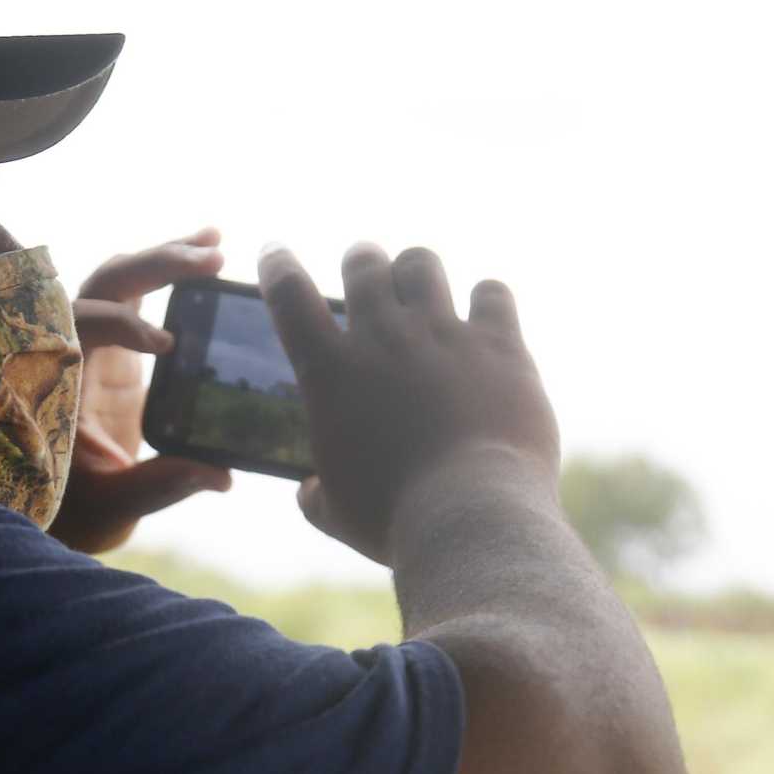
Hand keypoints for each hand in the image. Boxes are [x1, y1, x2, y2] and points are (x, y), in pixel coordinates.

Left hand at [48, 229, 232, 553]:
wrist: (58, 508)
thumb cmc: (70, 509)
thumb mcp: (112, 505)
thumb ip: (160, 486)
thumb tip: (222, 474)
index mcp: (56, 380)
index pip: (80, 330)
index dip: (121, 326)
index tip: (168, 346)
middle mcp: (68, 348)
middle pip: (103, 285)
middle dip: (154, 265)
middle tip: (210, 259)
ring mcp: (91, 340)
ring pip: (120, 276)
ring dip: (165, 255)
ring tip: (217, 242)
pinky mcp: (114, 341)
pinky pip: (136, 290)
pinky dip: (168, 266)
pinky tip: (211, 247)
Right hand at [260, 242, 559, 563]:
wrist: (469, 514)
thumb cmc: (394, 521)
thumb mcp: (336, 514)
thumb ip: (316, 493)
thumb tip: (309, 491)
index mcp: (329, 373)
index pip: (289, 295)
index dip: (278, 266)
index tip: (275, 253)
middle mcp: (383, 338)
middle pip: (364, 264)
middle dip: (362, 262)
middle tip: (366, 270)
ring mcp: (443, 334)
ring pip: (422, 264)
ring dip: (416, 270)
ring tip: (421, 286)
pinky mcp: (499, 344)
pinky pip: (491, 292)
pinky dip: (485, 298)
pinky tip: (486, 314)